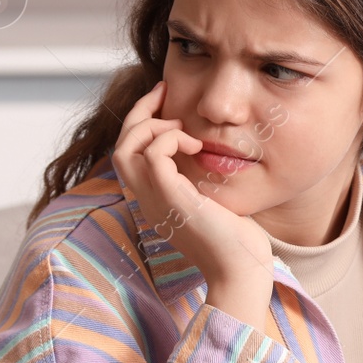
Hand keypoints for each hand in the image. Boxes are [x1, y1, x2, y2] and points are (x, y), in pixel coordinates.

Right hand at [111, 79, 273, 292]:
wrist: (242, 270)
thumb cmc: (238, 241)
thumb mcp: (213, 202)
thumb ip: (202, 180)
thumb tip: (211, 153)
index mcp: (154, 202)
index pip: (129, 156)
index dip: (141, 124)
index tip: (165, 101)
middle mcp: (147, 201)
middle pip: (120, 147)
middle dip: (140, 113)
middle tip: (164, 92)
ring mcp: (155, 201)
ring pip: (126, 149)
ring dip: (153, 127)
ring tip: (183, 129)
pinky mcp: (171, 198)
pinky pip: (153, 154)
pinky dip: (170, 140)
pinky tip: (196, 145)